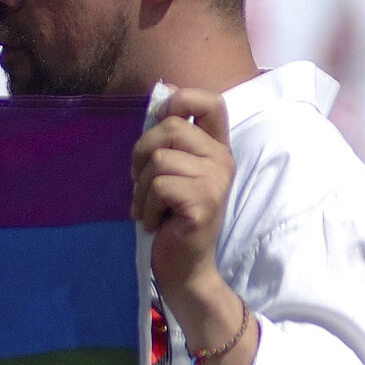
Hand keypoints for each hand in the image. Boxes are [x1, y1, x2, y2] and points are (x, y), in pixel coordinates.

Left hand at [132, 87, 234, 305]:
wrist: (184, 268)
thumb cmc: (171, 220)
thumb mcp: (171, 173)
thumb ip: (170, 140)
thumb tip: (162, 95)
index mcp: (216, 149)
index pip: (211, 102)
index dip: (182, 100)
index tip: (160, 121)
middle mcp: (223, 160)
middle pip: (170, 128)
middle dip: (141, 154)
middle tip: (141, 184)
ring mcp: (216, 181)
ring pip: (159, 159)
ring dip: (141, 189)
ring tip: (150, 209)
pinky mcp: (204, 202)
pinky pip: (159, 186)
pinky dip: (147, 206)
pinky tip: (156, 223)